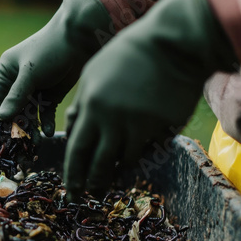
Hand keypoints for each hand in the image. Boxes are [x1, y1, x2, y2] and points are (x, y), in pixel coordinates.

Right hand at [0, 0, 111, 140]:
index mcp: (6, 73)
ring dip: (33, 129)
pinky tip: (50, 133)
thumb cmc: (50, 49)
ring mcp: (35, 90)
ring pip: (30, 115)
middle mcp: (18, 83)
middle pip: (13, 112)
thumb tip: (2, 118)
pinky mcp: (52, 95)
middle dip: (16, 129)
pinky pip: (46, 114)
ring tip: (37, 143)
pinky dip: (47, 123)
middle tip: (19, 148)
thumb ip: (16, 96)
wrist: (81, 39)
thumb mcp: (30, 73)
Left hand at [64, 0, 237, 199]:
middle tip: (90, 197)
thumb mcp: (93, 73)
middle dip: (91, 184)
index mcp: (91, 106)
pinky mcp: (164, 126)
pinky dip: (140, 156)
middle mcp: (113, 120)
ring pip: (125, 161)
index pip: (76, 149)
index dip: (72, 173)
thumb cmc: (126, 55)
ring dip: (117, 171)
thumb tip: (70, 128)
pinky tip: (136, 157)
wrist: (171, 43)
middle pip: (98, 163)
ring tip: (113, 178)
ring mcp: (140, 124)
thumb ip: (80, 103)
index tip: (70, 190)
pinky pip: (149, 150)